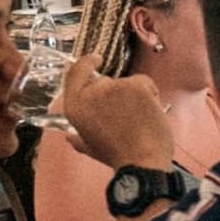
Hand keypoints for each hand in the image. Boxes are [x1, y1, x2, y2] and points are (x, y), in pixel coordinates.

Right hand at [57, 54, 173, 170]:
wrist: (141, 160)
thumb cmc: (117, 155)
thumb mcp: (90, 147)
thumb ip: (78, 138)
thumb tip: (69, 136)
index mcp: (75, 106)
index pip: (75, 73)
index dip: (86, 63)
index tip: (96, 59)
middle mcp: (90, 93)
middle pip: (104, 81)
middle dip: (116, 94)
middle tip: (126, 116)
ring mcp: (112, 87)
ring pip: (127, 82)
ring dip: (135, 96)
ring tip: (138, 120)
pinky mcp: (134, 85)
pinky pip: (144, 82)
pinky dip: (150, 94)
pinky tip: (150, 112)